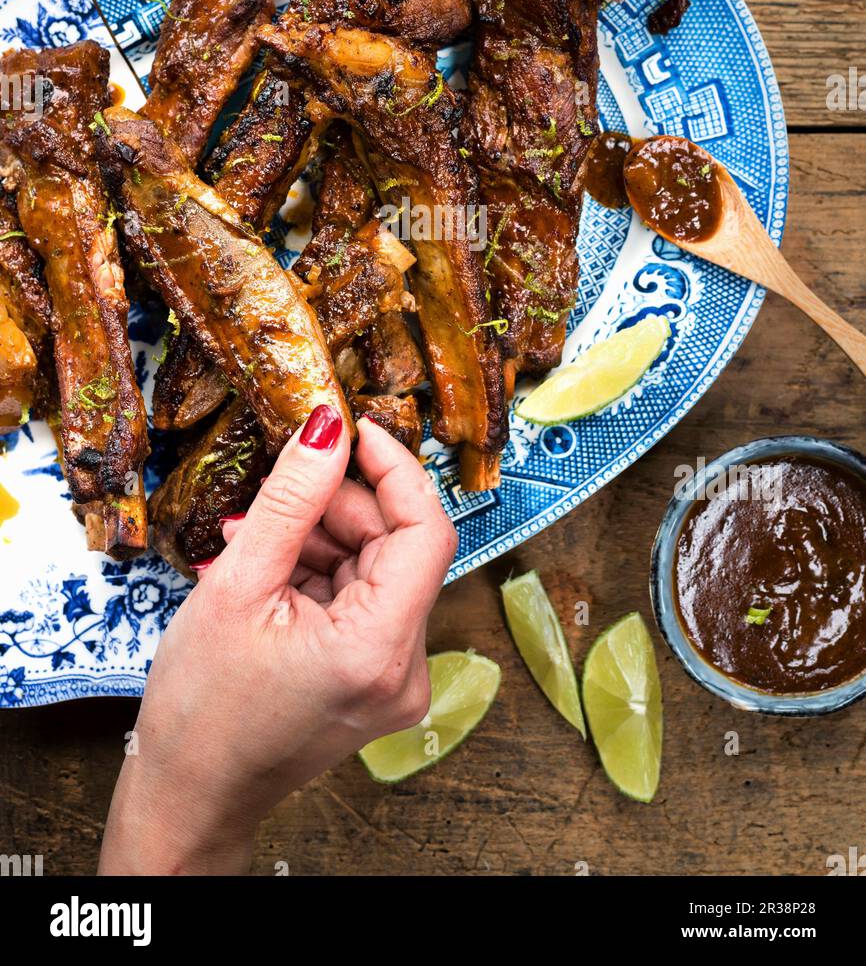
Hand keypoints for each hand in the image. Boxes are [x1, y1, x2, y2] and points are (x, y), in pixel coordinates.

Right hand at [99, 409, 456, 874]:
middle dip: (343, 508)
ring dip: (327, 539)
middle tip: (281, 494)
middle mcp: (406, 669)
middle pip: (400, 548)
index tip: (355, 430)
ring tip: (261, 540)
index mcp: (378, 650)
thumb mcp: (239, 584)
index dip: (395, 469)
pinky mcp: (378, 681)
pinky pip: (367, 600)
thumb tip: (327, 426)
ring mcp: (396, 679)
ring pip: (381, 570)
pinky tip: (275, 572)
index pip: (427, 531)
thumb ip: (292, 499)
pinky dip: (326, 573)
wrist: (188, 794)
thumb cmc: (200, 707)